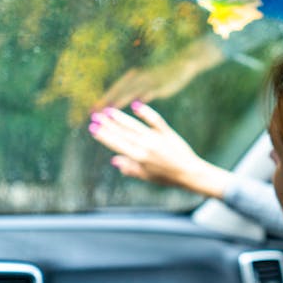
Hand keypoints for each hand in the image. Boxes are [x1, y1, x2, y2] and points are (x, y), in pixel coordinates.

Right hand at [89, 101, 232, 198]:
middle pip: (123, 133)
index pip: (117, 144)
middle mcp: (146, 147)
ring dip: (121, 118)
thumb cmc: (167, 177)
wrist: (189, 173)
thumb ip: (130, 168)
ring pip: (135, 126)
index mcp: (139, 158)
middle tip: (95, 116)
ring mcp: (156, 139)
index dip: (104, 136)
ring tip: (109, 111)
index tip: (93, 128)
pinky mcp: (167, 133)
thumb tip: (114, 160)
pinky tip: (136, 105)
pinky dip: (146, 112)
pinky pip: (155, 120)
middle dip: (108, 124)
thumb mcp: (147, 176)